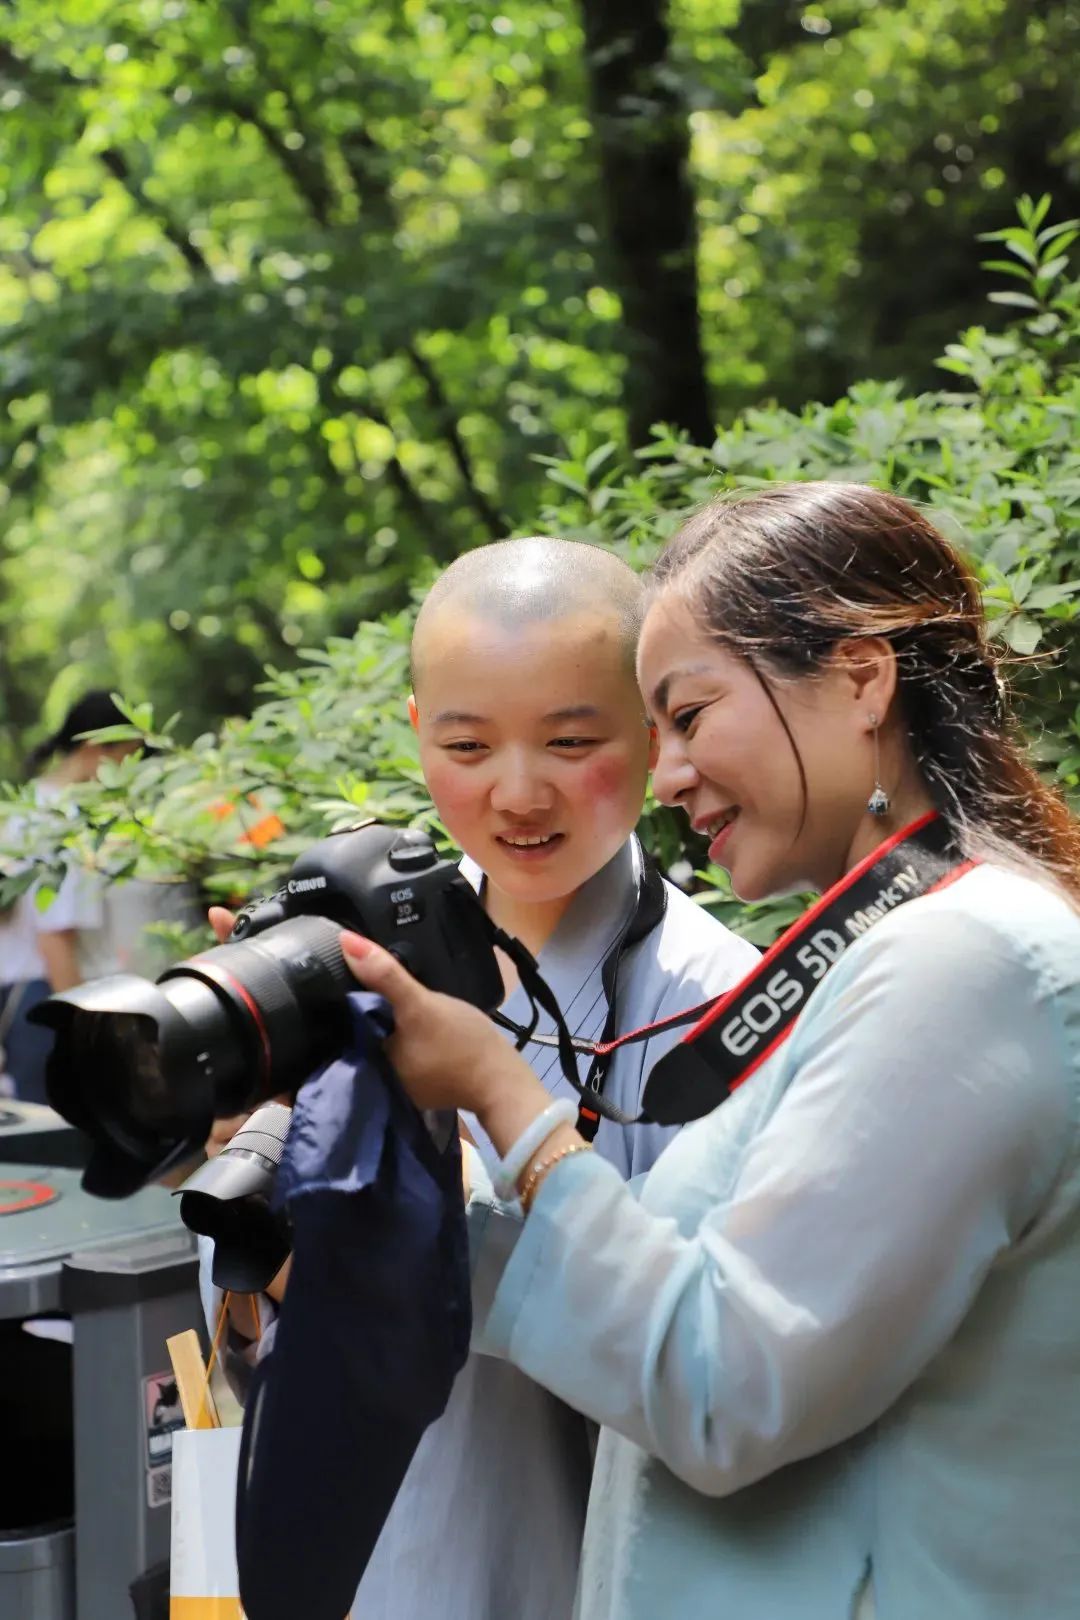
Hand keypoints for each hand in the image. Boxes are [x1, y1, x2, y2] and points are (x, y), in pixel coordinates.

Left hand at [341, 932, 551, 1153]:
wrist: (503, 1080)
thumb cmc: (462, 1044)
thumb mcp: (421, 1004)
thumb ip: (385, 976)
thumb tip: (345, 940)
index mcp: (369, 1059)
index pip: (343, 1020)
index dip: (342, 992)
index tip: (340, 965)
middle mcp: (376, 1074)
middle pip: (363, 1028)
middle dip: (366, 1005)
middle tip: (367, 970)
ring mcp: (399, 1081)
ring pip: (383, 1038)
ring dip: (386, 1019)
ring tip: (384, 987)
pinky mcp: (419, 1082)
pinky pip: (403, 1049)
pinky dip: (405, 1034)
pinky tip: (410, 1017)